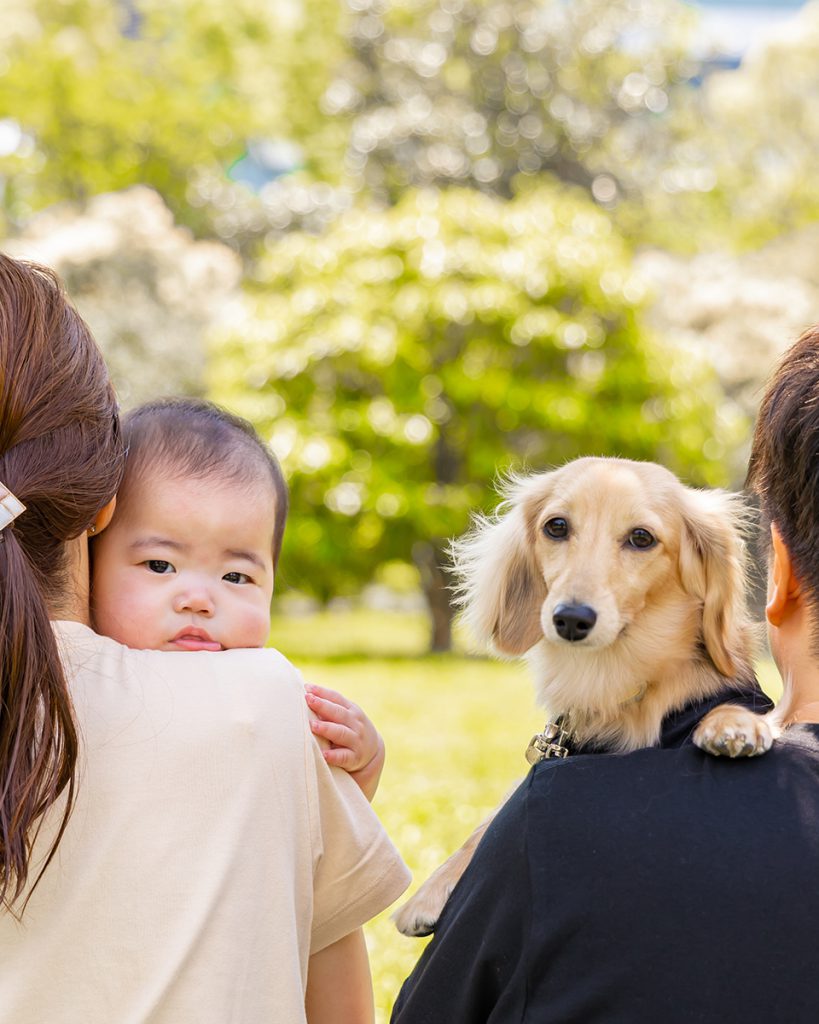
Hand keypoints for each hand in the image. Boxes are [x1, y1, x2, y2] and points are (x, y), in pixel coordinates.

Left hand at [305, 683, 384, 800]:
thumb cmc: (349, 729)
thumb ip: (329, 708)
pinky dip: (334, 756)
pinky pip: (343, 757)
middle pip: (338, 713)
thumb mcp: (345, 716)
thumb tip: (305, 695)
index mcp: (351, 710)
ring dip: (326, 728)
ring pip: (341, 733)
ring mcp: (356, 740)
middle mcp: (355, 723)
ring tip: (313, 725)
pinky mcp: (355, 758)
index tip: (307, 688)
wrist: (372, 753)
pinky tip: (324, 754)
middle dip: (322, 705)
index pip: (336, 698)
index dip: (322, 692)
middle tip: (308, 700)